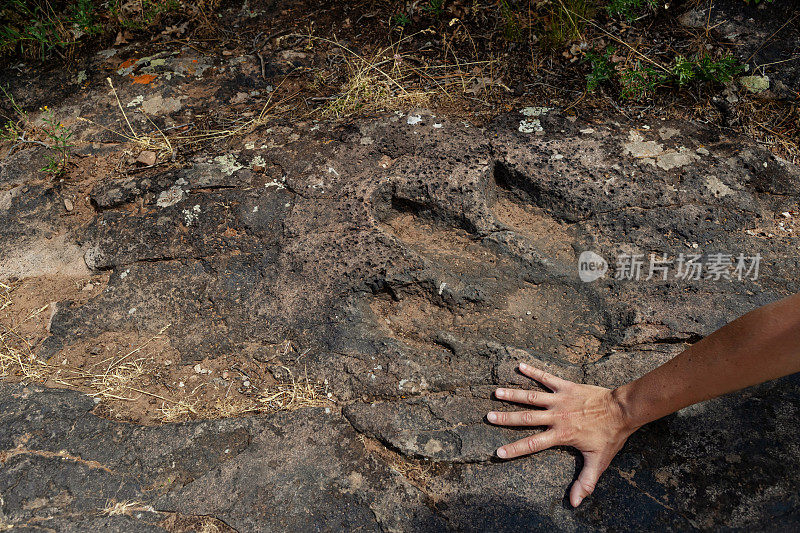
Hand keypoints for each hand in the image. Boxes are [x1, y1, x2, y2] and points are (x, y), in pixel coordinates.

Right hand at [487, 363, 635, 506]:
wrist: (622, 410)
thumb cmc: (610, 436)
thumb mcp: (598, 462)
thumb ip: (585, 482)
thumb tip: (574, 503)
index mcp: (561, 435)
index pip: (533, 444)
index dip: (515, 449)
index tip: (498, 452)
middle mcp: (556, 416)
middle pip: (526, 417)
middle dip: (506, 418)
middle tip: (489, 416)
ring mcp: (560, 400)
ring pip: (532, 397)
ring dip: (513, 394)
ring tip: (496, 392)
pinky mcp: (566, 386)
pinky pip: (547, 377)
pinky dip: (533, 371)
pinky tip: (520, 365)